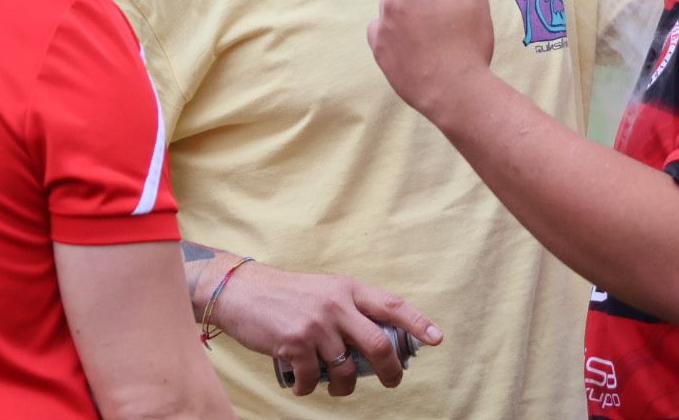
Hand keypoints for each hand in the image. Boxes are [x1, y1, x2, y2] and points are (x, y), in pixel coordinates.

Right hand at [209, 261, 441, 396]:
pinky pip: (314, 380)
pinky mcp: (295, 344)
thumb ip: (349, 309)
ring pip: (346, 370)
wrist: (242, 291)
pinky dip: (311, 389)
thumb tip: (377, 341)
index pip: (392, 305)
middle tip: (391, 382)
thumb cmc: (286, 294)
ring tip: (336, 386)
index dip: (418, 323)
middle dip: (390, 371)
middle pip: (379, 344)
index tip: (437, 339)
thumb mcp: (325, 290)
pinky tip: (304, 383)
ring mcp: (316, 325)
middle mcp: (336, 304)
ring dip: (344, 387)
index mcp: (347, 288)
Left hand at [368, 0, 496, 120]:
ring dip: (409, 0)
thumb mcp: (476, 1)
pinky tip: (415, 38)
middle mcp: (393, 0)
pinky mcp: (378, 48)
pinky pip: (383, 24)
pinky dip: (396, 23)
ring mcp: (382, 25)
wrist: (453, 93)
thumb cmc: (469, 45)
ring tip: (433, 23)